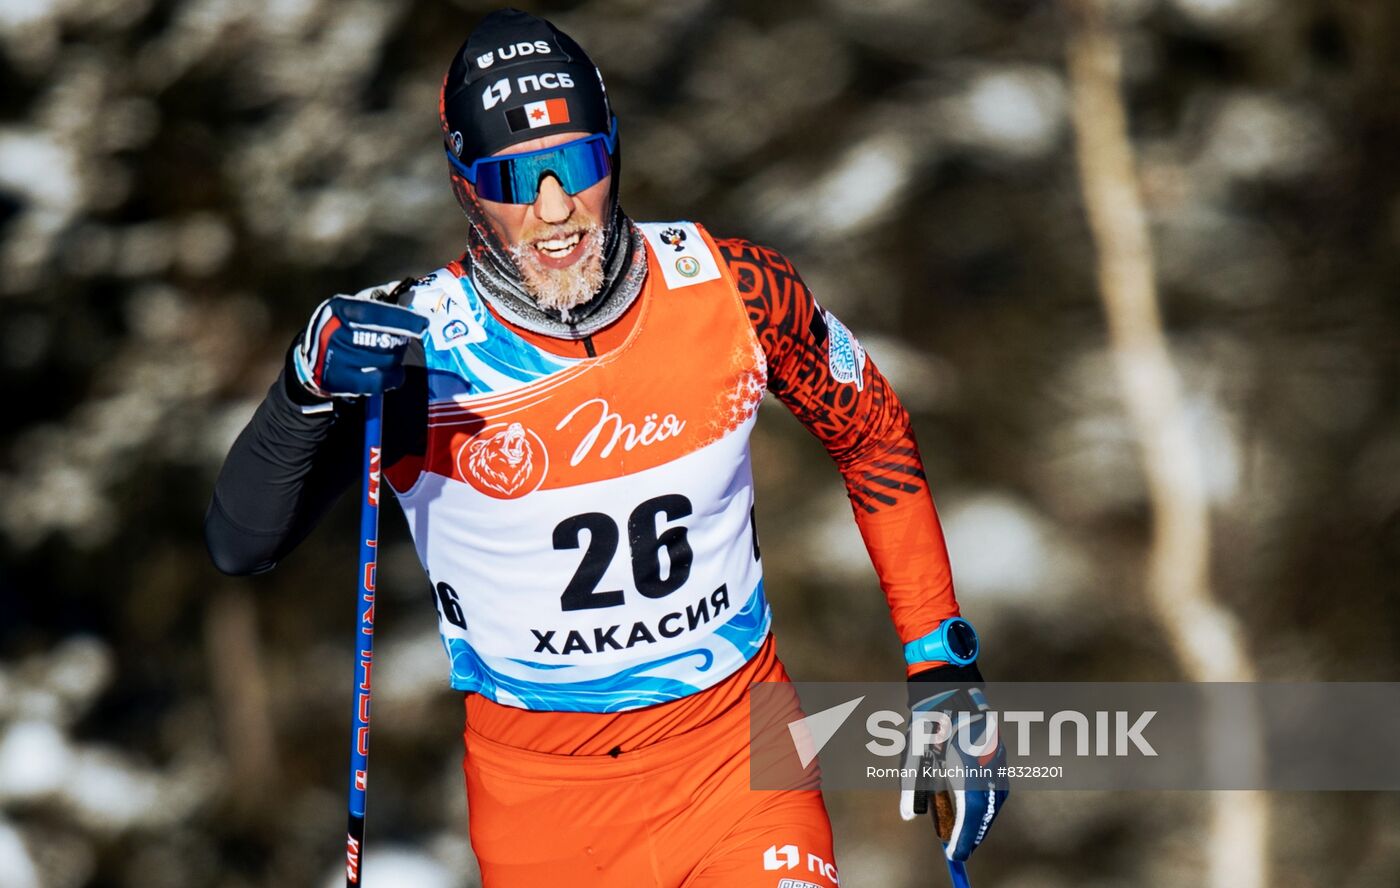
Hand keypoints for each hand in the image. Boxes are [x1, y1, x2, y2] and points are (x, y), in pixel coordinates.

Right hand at [292, 281, 427, 398]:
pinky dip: (393, 377)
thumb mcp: (353, 306)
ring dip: (396, 358)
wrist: (310, 358)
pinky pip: (378, 381)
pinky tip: (395, 373)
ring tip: (392, 355)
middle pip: (385, 339)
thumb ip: (379, 298)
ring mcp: (336, 357)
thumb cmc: (341, 327)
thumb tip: (408, 290)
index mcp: (341, 308)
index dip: (403, 319)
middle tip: (401, 341)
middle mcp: (335, 331)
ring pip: (385, 360)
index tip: (423, 324)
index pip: (377, 313)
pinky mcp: (339, 380)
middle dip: (400, 341)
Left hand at [899, 682, 1008, 860]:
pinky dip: (987, 802)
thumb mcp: (914, 755)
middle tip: (959, 848)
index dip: (963, 838)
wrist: (950, 687)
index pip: (969, 812)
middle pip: (984, 810)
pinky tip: (977, 810)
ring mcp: (996, 757)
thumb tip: (909, 817)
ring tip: (968, 833)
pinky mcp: (1000, 752)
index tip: (954, 854)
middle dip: (972, 833)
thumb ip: (911, 787)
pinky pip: (997, 786)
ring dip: (981, 819)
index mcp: (964, 765)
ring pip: (994, 799)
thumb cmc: (928, 722)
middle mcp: (985, 763)